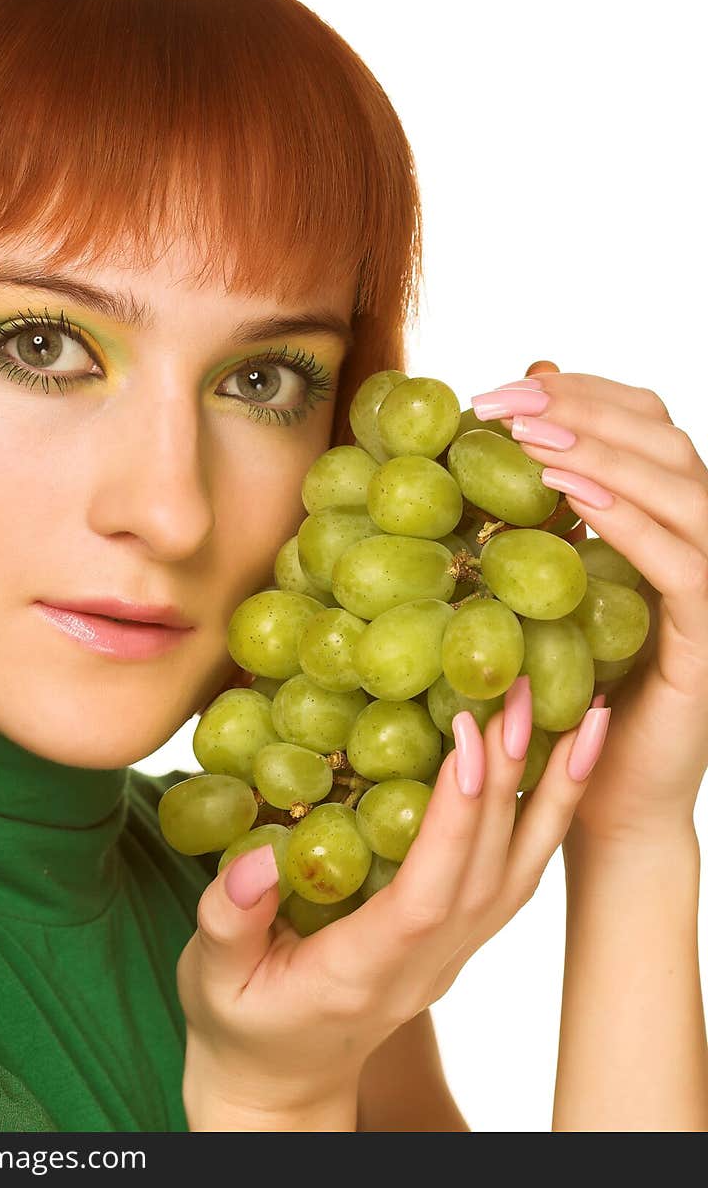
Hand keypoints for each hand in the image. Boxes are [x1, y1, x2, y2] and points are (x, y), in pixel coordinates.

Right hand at [177, 691, 598, 1129]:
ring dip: (552, 794)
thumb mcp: (214, 979)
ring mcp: (453, 953)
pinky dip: (545, 815)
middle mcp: (428, 964)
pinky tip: (558, 765)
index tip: (467, 738)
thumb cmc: (243, 1022)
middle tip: (524, 692)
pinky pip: (516, 873)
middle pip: (490, 871)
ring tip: (580, 718)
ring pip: (521, 873)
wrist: (284, 1077)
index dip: (455, 818)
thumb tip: (254, 860)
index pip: (428, 894)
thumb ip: (229, 922)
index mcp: (365, 971)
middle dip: (511, 777)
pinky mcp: (460, 935)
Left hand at [480, 360, 707, 841]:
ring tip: (528, 440)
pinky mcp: (705, 643)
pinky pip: (684, 566)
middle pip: (668, 443)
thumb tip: (500, 444)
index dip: (585, 393)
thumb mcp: (540, 594)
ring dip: (604, 453)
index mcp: (662, 525)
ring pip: (686, 492)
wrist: (599, 803)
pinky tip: (573, 499)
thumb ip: (540, 522)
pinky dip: (632, 522)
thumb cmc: (563, 698)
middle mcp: (699, 546)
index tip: (509, 384)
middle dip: (584, 408)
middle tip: (505, 401)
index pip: (645, 428)